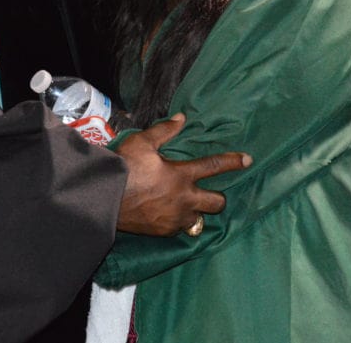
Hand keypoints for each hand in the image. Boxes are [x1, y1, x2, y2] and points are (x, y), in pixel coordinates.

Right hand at [115, 113, 251, 235]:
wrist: (103, 197)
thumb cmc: (123, 167)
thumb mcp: (142, 142)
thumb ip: (164, 131)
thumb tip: (182, 118)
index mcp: (181, 175)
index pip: (214, 167)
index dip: (232, 162)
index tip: (248, 160)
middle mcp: (183, 199)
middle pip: (216, 203)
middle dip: (218, 198)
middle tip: (210, 192)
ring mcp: (174, 218)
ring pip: (199, 221)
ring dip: (197, 212)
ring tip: (189, 205)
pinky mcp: (162, 231)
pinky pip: (180, 229)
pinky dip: (179, 222)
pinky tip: (170, 215)